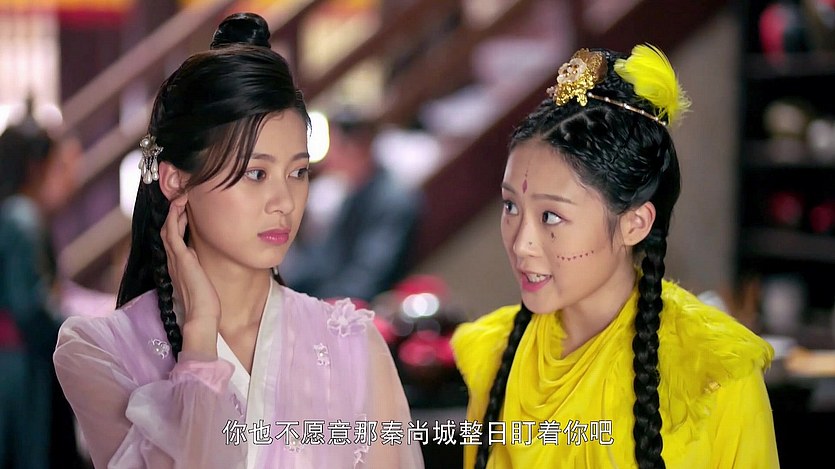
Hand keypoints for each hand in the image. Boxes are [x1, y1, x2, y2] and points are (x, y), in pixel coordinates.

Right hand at [161, 197, 219, 355]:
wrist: (203, 316)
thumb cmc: (206, 303)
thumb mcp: (203, 280)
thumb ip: (199, 268)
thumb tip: (202, 257)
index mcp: (178, 266)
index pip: (173, 239)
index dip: (176, 222)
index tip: (183, 209)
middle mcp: (173, 261)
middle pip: (167, 230)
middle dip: (173, 213)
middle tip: (180, 197)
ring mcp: (176, 259)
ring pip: (168, 228)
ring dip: (173, 211)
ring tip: (180, 196)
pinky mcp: (181, 259)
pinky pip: (172, 232)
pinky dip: (174, 217)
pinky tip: (179, 206)